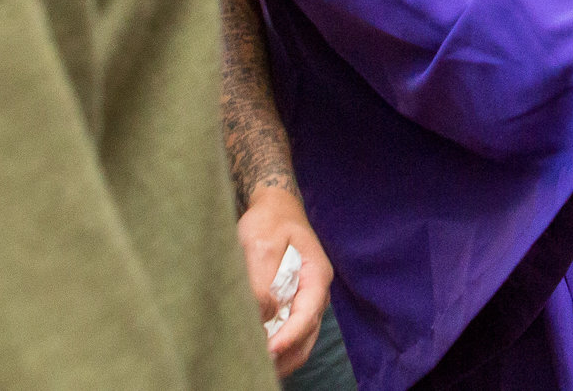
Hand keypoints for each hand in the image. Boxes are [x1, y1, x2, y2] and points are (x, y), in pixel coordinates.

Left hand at [236, 182, 331, 375]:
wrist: (274, 207)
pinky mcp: (293, 303)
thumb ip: (262, 281)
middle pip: (307, 336)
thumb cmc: (269, 221)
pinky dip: (278, 347)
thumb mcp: (262, 245)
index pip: (307, 316)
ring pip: (300, 340)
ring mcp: (306, 299)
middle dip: (285, 356)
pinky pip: (290, 332)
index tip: (267, 351)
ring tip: (256, 365)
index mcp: (316, 276)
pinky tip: (258, 352)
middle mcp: (316, 292)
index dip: (288, 337)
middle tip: (257, 367)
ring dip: (282, 356)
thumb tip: (264, 316)